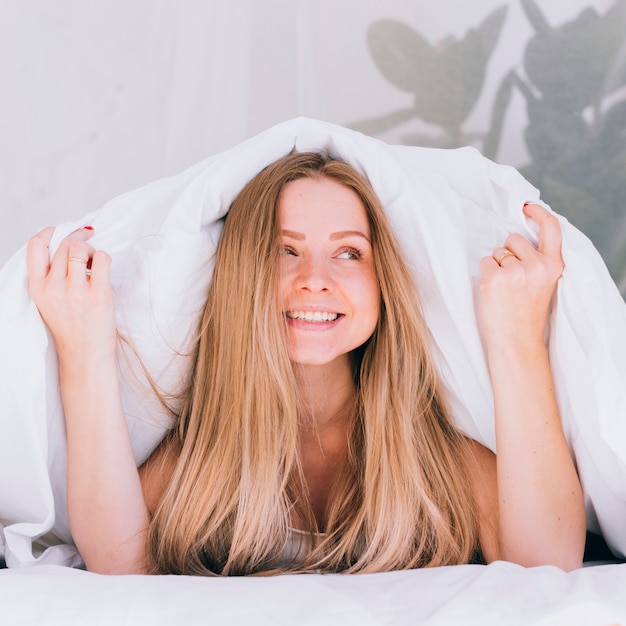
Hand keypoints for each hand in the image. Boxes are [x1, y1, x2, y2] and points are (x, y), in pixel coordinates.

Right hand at [27, 226, 116, 364]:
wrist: (85, 357)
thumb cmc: (72, 329)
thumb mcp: (50, 302)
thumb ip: (53, 277)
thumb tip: (70, 247)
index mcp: (37, 287)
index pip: (36, 246)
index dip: (50, 232)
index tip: (62, 231)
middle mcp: (53, 286)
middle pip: (65, 245)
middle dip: (79, 241)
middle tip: (88, 250)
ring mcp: (75, 290)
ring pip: (81, 248)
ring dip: (92, 251)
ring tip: (94, 266)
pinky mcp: (97, 294)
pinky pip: (102, 259)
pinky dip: (104, 259)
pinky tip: (102, 273)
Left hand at [478, 203, 563, 350]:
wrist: (516, 341)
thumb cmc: (525, 313)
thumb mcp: (543, 283)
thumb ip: (537, 260)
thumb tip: (516, 237)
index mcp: (553, 265)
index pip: (551, 228)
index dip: (538, 213)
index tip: (526, 207)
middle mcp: (537, 265)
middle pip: (514, 239)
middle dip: (508, 253)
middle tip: (512, 279)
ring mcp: (516, 271)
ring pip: (497, 251)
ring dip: (496, 264)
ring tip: (504, 289)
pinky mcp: (495, 278)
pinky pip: (484, 262)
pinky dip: (485, 274)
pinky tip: (493, 292)